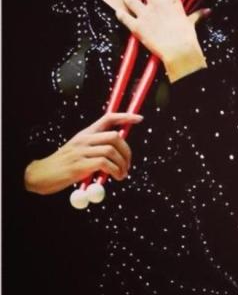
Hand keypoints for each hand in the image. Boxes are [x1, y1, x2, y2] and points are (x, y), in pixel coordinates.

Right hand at [24, 112, 142, 194]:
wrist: (41, 175)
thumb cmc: (64, 165)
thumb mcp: (80, 151)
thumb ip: (97, 149)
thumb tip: (120, 152)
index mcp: (85, 134)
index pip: (108, 118)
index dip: (125, 117)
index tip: (139, 119)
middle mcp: (84, 139)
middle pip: (115, 136)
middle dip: (127, 151)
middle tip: (127, 164)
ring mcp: (81, 151)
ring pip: (112, 150)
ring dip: (123, 164)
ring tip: (122, 174)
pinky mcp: (80, 165)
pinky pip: (105, 164)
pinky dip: (115, 171)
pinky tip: (116, 177)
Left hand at [116, 0, 208, 78]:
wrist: (179, 52)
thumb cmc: (187, 39)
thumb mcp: (192, 25)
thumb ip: (197, 15)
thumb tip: (207, 11)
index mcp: (172, 2)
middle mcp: (157, 4)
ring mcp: (146, 14)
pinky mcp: (137, 26)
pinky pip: (124, 17)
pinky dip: (121, 14)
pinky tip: (118, 12)